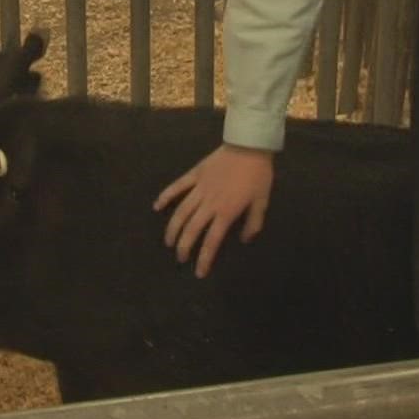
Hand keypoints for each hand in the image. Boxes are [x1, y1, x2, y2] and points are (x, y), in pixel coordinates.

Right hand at [154, 144, 274, 277]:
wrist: (249, 146)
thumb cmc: (258, 175)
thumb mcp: (262, 202)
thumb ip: (253, 223)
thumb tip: (244, 239)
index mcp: (226, 212)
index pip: (211, 241)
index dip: (204, 258)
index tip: (198, 272)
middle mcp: (209, 204)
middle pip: (191, 230)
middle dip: (184, 247)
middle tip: (180, 259)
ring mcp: (199, 188)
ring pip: (180, 212)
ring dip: (172, 229)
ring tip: (169, 242)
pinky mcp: (194, 175)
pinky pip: (177, 187)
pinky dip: (165, 196)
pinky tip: (156, 206)